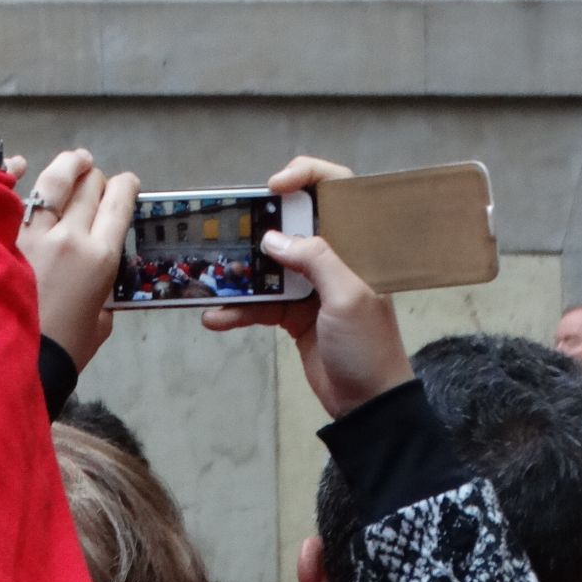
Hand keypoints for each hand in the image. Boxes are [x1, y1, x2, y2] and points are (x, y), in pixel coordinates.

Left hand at [17, 150, 139, 369]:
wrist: (14, 361)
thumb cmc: (63, 349)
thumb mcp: (101, 321)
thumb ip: (104, 290)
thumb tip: (97, 274)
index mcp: (100, 257)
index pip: (119, 203)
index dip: (126, 186)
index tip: (127, 183)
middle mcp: (68, 236)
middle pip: (89, 187)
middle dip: (97, 179)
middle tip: (95, 180)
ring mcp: (30, 232)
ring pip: (54, 182)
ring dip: (69, 166)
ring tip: (77, 161)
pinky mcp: (1, 236)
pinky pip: (10, 195)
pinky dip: (15, 174)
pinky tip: (21, 163)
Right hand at [202, 156, 414, 417]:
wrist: (367, 403)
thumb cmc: (369, 347)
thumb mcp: (347, 297)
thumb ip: (314, 259)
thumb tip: (273, 237)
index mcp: (358, 246)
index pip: (339, 191)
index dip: (307, 177)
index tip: (272, 186)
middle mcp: (335, 259)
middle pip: (291, 226)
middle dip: (258, 228)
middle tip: (229, 231)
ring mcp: (311, 286)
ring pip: (268, 266)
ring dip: (240, 276)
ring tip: (212, 280)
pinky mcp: (293, 313)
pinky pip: (259, 304)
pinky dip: (238, 311)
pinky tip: (216, 318)